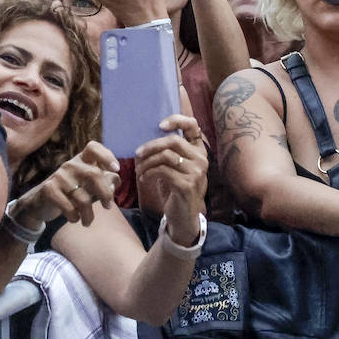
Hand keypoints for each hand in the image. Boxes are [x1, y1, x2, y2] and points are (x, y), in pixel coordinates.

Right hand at [14, 141, 121, 227]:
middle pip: (94, 174)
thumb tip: (115, 182)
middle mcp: (70, 164)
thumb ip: (104, 183)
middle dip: (105, 193)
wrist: (39, 202)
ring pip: (83, 198)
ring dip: (89, 214)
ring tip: (88, 221)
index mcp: (81, 160)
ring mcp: (59, 176)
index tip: (116, 169)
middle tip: (108, 206)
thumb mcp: (89, 186)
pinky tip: (75, 219)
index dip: (107, 156)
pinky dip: (75, 217)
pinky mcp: (49, 189)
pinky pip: (69, 207)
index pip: (93, 148)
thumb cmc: (71, 193)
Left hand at [135, 115, 207, 240]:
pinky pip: (162, 171)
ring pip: (165, 156)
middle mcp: (201, 159)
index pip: (192, 125)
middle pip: (172, 141)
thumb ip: (169, 152)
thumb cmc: (176, 189)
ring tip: (140, 170)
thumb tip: (146, 137)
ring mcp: (196, 173)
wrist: (183, 217)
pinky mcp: (187, 185)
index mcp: (199, 151)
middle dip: (151, 146)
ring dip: (147, 162)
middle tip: (138, 154)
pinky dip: (149, 173)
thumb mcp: (175, 168)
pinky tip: (144, 179)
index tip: (159, 125)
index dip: (176, 120)